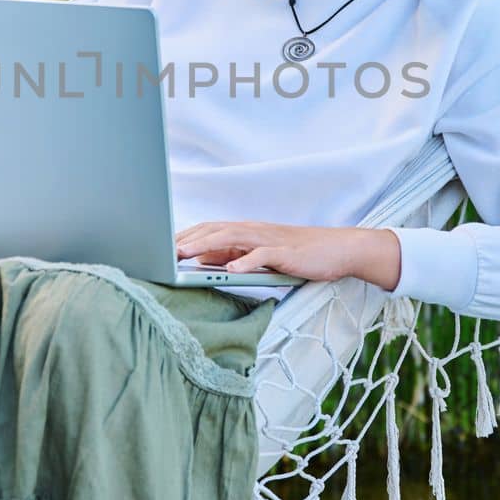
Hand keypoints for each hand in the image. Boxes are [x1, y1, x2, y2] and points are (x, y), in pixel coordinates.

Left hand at [174, 220, 401, 288]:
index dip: (185, 236)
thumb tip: (203, 261)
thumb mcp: (259, 255)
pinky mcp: (285, 252)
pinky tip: (230, 270)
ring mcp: (268, 240)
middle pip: (214, 230)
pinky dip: (245, 262)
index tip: (161, 246)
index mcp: (246, 231)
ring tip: (185, 255)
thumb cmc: (298, 253)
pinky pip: (261, 256)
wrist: (337, 249)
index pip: (209, 229)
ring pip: (231, 239)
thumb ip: (233, 257)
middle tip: (163, 250)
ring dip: (206, 246)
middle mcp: (253, 230)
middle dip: (187, 239)